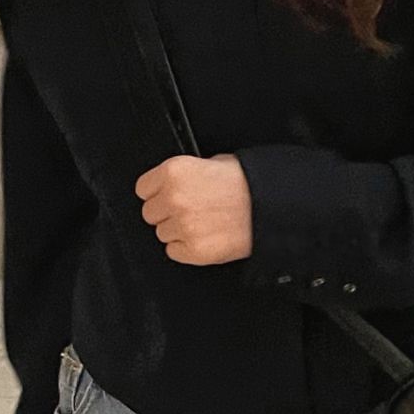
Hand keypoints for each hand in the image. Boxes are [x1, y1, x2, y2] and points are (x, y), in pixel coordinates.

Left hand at [134, 153, 252, 264]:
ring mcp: (182, 226)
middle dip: (167, 213)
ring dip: (178, 231)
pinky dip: (186, 248)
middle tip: (190, 210)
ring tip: (202, 223)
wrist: (271, 207)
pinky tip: (205, 236)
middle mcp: (174, 198)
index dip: (157, 193)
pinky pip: (174, 251)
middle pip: (150, 213)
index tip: (167, 196)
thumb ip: (188, 174)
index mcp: (174, 172)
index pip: (143, 189)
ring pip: (162, 234)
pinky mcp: (193, 250)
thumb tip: (177, 184)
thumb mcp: (214, 162)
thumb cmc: (248, 184)